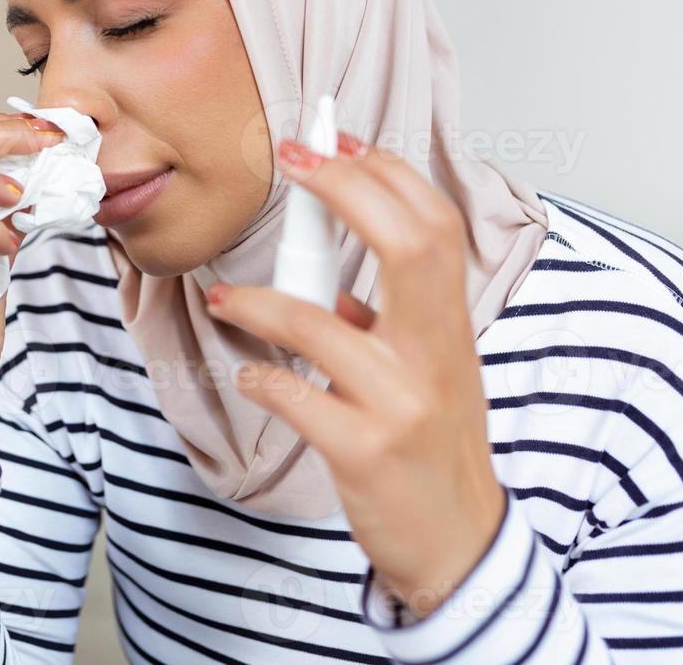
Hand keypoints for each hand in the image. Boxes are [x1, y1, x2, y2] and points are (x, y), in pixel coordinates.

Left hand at [203, 133, 506, 616]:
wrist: (458, 544)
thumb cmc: (434, 449)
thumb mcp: (428, 373)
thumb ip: (388, 323)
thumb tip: (334, 285)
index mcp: (450, 327)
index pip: (433, 224)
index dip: (385, 172)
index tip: (335, 138)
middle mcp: (436, 354)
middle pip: (408, 243)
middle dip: (346, 187)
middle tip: (292, 158)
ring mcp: (403, 401)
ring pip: (321, 324)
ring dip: (259, 304)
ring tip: (224, 302)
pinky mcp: (366, 450)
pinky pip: (294, 396)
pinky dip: (259, 380)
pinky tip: (250, 379)